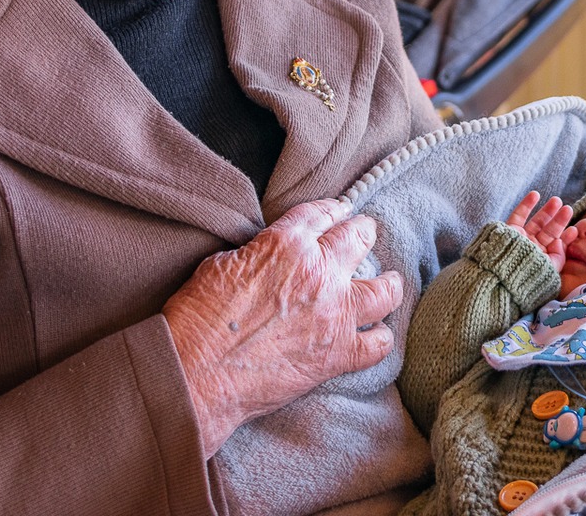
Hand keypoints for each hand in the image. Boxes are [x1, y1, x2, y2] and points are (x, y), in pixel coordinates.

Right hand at [162, 199, 401, 456]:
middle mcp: (319, 272)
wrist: (196, 373)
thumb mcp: (220, 263)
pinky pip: (379, 345)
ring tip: (390, 283)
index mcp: (286, 244)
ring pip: (384, 290)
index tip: (341, 211)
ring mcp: (334, 314)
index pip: (320, 215)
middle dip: (363, 234)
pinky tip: (379, 336)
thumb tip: (268, 259)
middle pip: (359, 240)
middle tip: (365, 236)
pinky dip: (381, 340)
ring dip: (388, 285)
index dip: (333, 211)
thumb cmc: (196, 319)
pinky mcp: (338, 354)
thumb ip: (257, 254)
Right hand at [505, 191, 576, 271]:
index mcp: (542, 258)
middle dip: (558, 220)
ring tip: (557, 200)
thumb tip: (560, 242)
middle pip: (548, 231)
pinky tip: (535, 194)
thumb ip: (558, 256)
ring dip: (547, 210)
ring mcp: (522, 239)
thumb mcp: (549, 270)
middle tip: (568, 209)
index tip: (574, 229)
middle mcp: (533, 248)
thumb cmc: (527, 275)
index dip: (566, 237)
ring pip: (536, 221)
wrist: (502, 275)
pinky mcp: (510, 231)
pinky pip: (518, 215)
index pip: (557, 245)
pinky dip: (526, 204)